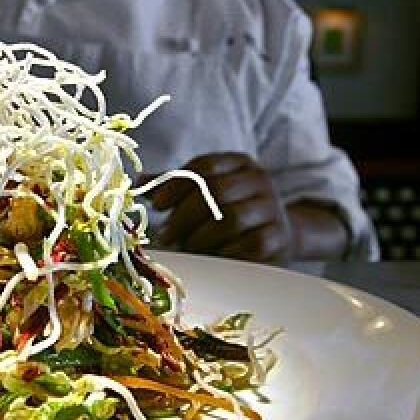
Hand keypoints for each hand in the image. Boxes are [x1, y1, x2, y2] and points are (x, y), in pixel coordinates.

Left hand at [147, 153, 292, 262]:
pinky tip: (211, 257)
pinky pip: (249, 244)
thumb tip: (139, 184)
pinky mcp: (280, 237)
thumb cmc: (231, 209)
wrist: (280, 232)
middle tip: (165, 236)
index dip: (176, 185)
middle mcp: (259, 180)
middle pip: (216, 191)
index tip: (157, 205)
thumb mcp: (207, 191)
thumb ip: (176, 186)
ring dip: (201, 237)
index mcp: (239, 163)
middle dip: (184, 216)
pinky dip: (225, 252)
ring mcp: (272, 208)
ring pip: (232, 219)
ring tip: (185, 247)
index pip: (203, 166)